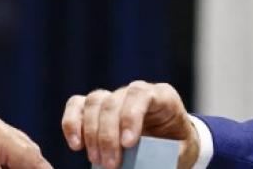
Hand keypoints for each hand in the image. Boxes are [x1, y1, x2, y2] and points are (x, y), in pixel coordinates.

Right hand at [62, 81, 199, 168]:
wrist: (172, 141)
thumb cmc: (177, 144)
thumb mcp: (181, 150)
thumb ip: (169, 155)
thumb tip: (151, 164)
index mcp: (161, 96)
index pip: (140, 95)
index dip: (130, 117)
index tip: (127, 144)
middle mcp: (136, 91)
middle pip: (113, 102)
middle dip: (108, 135)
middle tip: (110, 165)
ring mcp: (115, 96)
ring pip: (94, 103)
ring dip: (91, 134)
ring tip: (96, 160)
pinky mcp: (96, 107)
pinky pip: (77, 106)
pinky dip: (71, 123)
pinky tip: (76, 145)